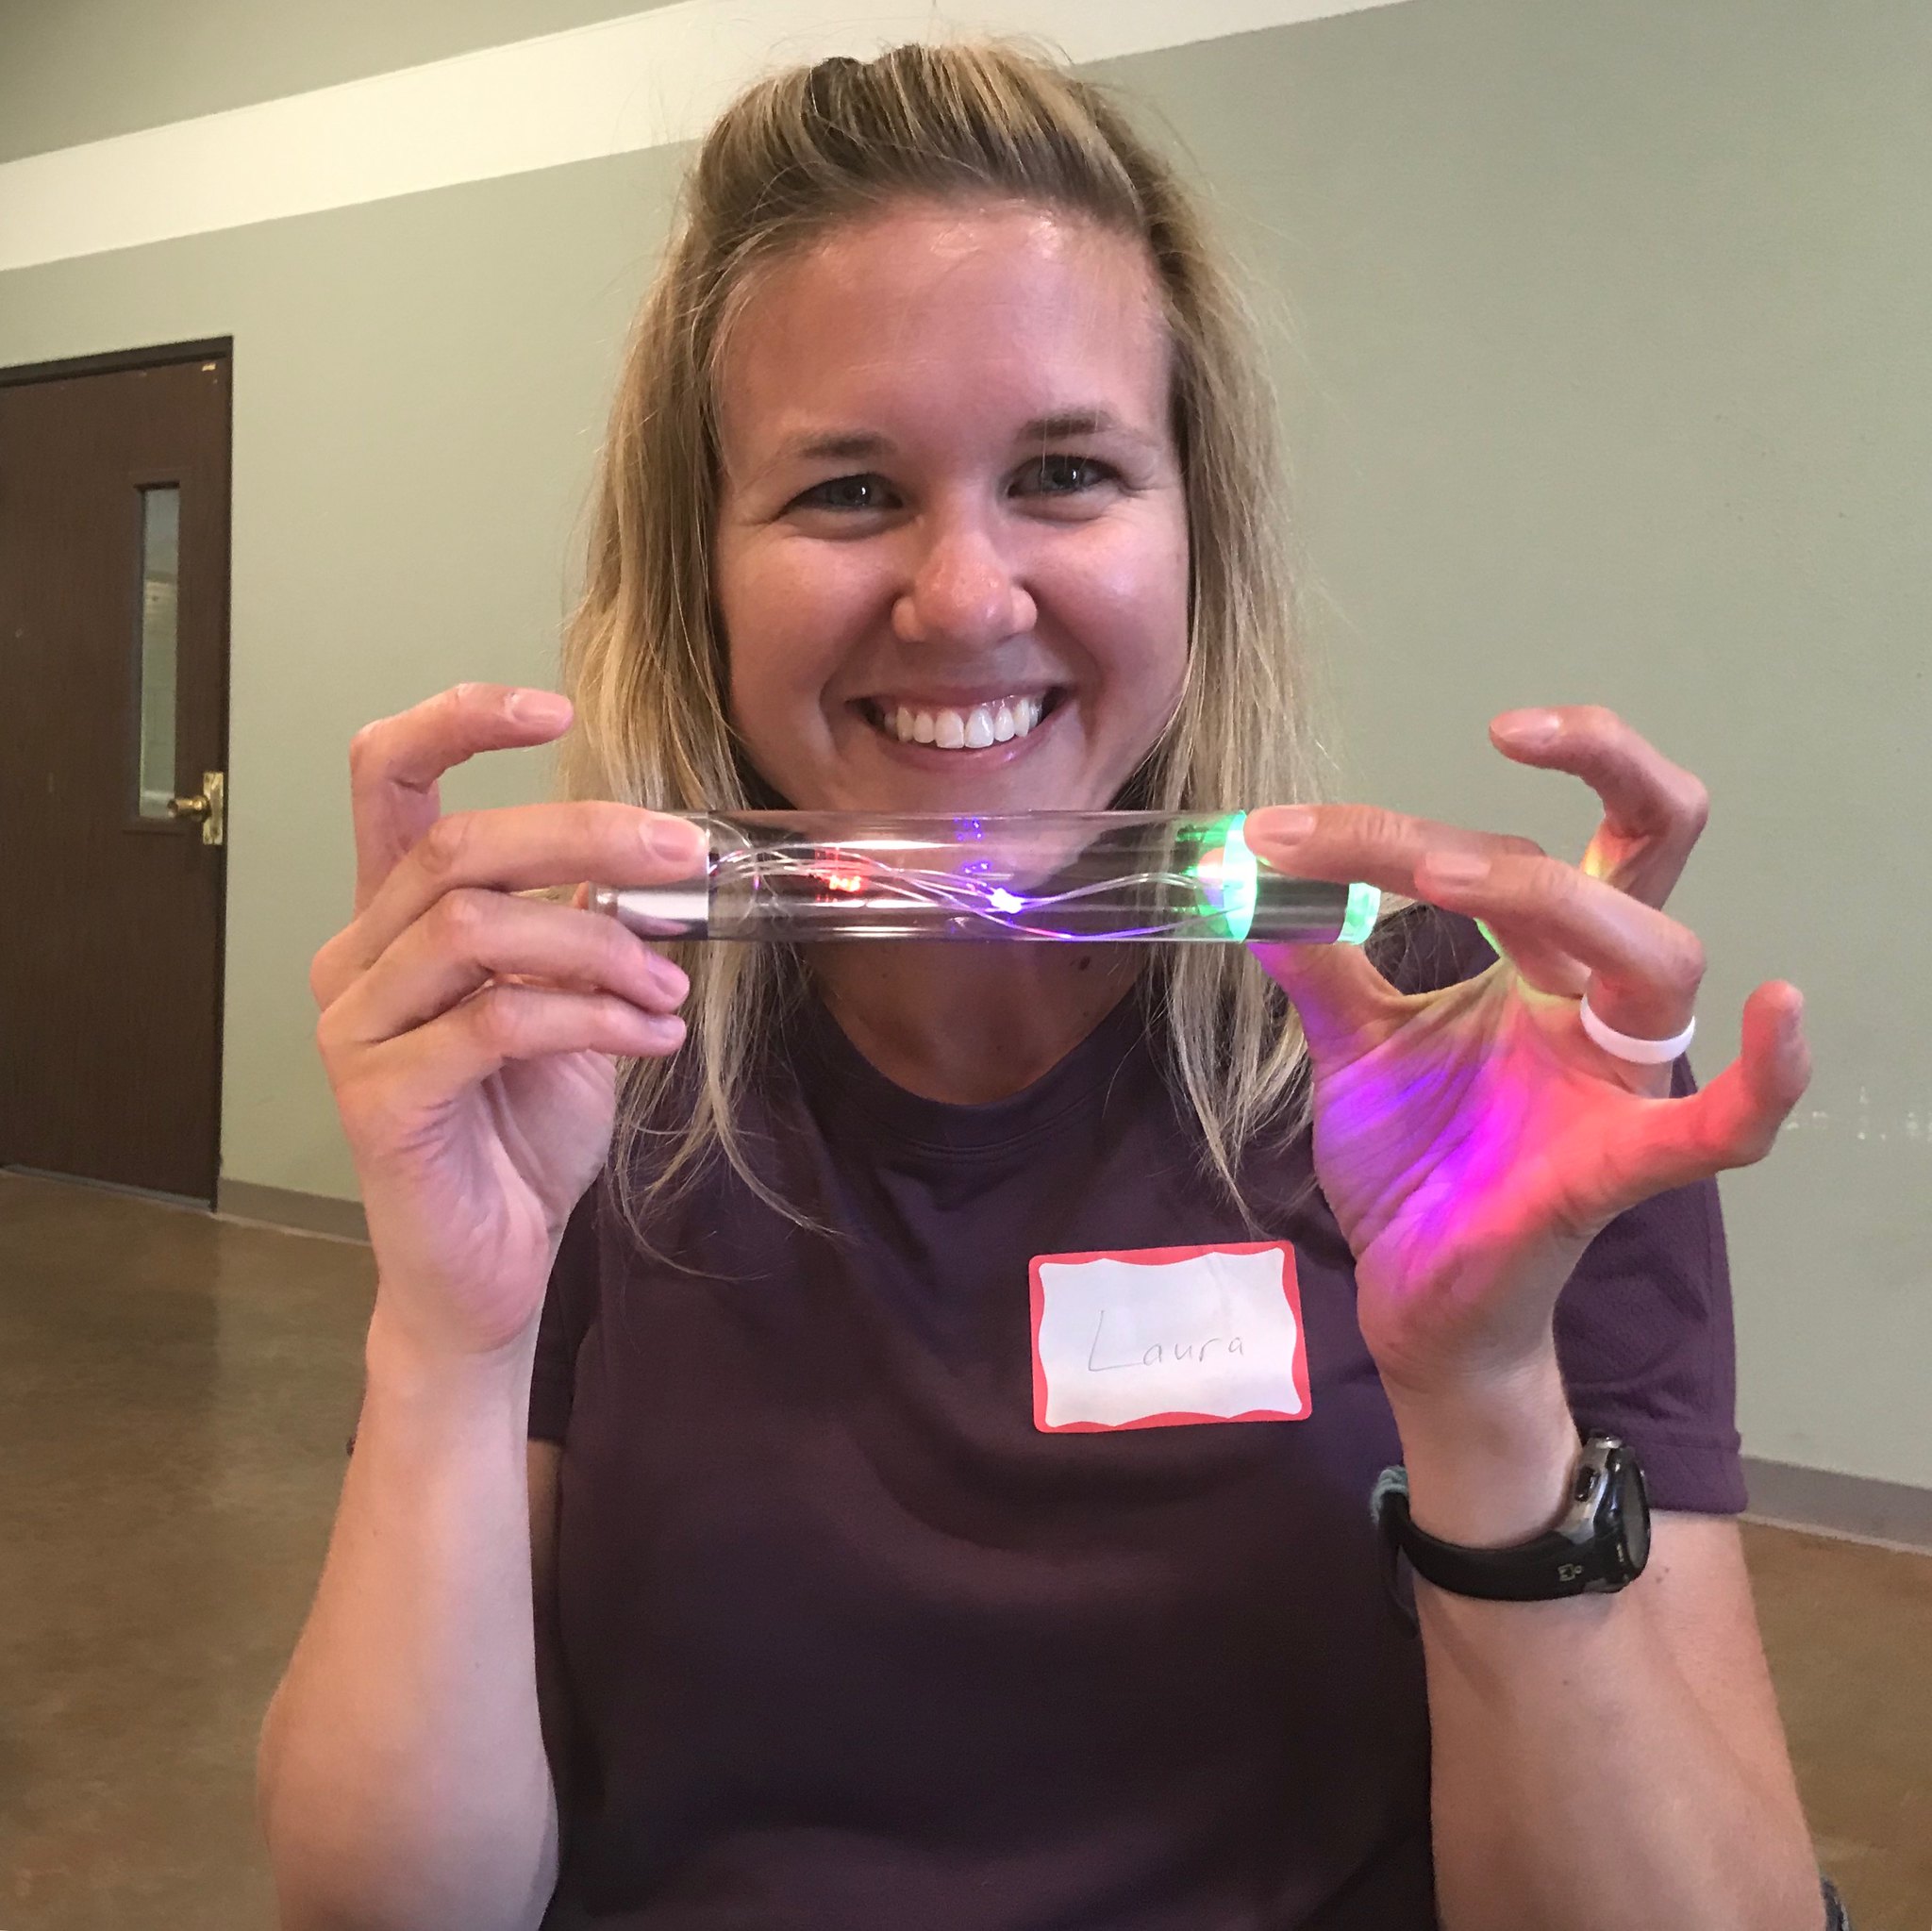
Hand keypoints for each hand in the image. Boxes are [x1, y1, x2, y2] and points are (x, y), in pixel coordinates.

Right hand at [310, 682, 703, 1360]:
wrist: (495, 1264)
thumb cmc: (525, 1131)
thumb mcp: (573, 1007)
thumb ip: (590, 930)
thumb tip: (663, 861)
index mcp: (397, 917)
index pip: (387, 778)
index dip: (457, 720)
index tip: (554, 708)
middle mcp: (358, 957)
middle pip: (458, 846)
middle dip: (587, 836)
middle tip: (689, 858)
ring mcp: (357, 1027)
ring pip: (477, 928)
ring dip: (601, 945)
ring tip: (671, 994)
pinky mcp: (379, 1096)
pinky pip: (495, 1022)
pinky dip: (591, 1017)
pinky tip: (650, 1040)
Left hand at [1245, 706, 1810, 1407]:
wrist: (1411, 1291)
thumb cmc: (1413, 1161)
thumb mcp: (1349, 1042)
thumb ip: (1317, 961)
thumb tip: (1250, 874)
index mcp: (1539, 964)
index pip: (1507, 850)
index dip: (1390, 827)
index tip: (1282, 831)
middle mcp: (1594, 1002)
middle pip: (1638, 858)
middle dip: (1592, 774)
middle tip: (1496, 739)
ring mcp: (1613, 1081)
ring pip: (1660, 954)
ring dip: (1559, 898)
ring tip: (1443, 879)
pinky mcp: (1615, 1168)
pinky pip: (1722, 1128)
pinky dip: (1765, 1078)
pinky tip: (1783, 1013)